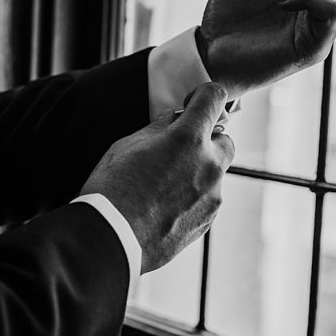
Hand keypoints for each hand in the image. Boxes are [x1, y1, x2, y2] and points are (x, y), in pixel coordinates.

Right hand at [80, 83, 234, 273]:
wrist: (111, 239)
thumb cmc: (112, 188)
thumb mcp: (126, 145)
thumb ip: (158, 128)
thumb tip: (175, 119)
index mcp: (188, 138)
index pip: (213, 98)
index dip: (202, 96)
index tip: (189, 105)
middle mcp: (209, 165)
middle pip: (224, 140)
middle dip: (206, 140)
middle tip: (176, 149)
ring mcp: (213, 196)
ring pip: (215, 173)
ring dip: (198, 170)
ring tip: (162, 185)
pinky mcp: (208, 220)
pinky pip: (207, 199)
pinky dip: (192, 196)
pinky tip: (163, 206)